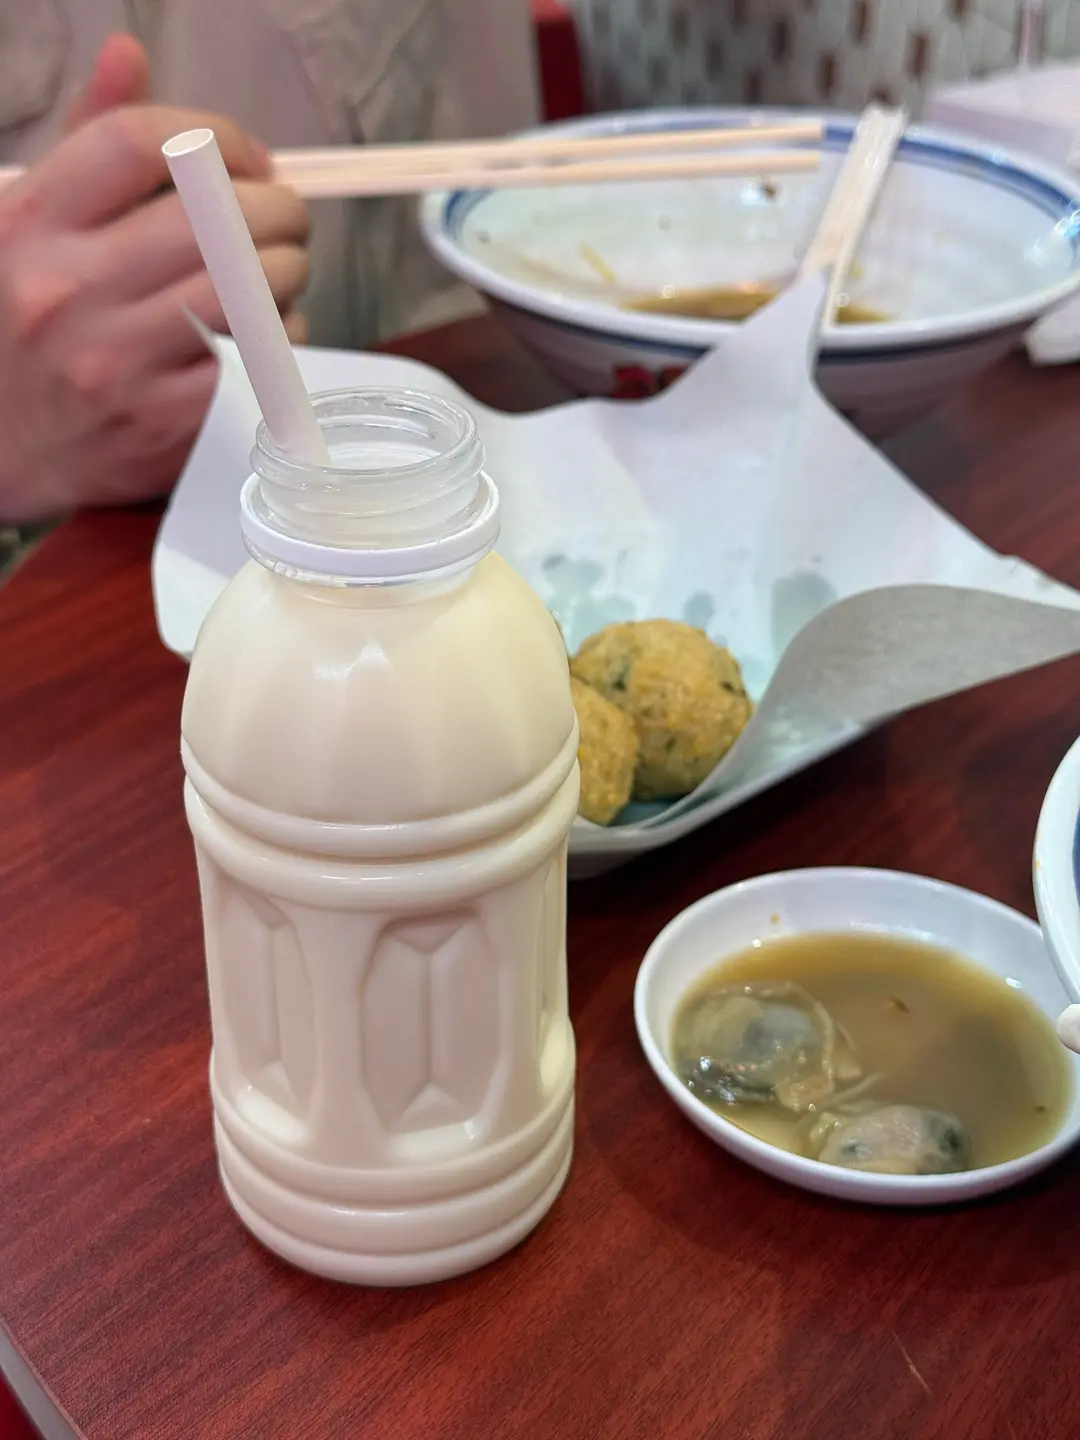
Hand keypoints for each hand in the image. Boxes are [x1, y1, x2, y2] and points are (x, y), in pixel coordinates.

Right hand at [0, 35, 309, 522]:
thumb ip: (88, 141)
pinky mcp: (166, 423)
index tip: (249, 159)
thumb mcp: (32, 223)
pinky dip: (282, 339)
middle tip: (283, 220)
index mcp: (33, 225)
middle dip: (277, 209)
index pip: (141, 144)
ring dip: (287, 273)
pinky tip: (265, 334)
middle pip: (214, 217)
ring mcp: (118, 364)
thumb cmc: (27, 324)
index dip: (218, 137)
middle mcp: (70, 291)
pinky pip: (262, 361)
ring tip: (276, 274)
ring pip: (251, 290)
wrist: (1, 445)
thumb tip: (129, 54)